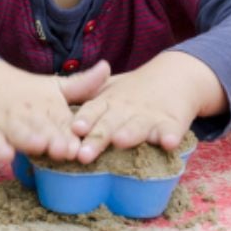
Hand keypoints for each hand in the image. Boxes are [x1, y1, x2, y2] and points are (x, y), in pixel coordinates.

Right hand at [0, 58, 109, 161]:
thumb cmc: (31, 92)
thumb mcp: (57, 86)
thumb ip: (83, 84)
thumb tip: (107, 66)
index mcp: (50, 105)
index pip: (63, 120)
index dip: (71, 133)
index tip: (81, 143)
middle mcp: (30, 113)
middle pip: (42, 127)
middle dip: (53, 138)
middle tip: (65, 150)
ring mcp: (7, 121)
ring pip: (18, 133)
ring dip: (28, 140)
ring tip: (39, 146)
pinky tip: (5, 156)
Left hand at [71, 51, 226, 162]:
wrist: (176, 76)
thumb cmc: (134, 92)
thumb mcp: (110, 91)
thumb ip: (87, 101)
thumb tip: (54, 121)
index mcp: (110, 102)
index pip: (93, 110)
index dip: (84, 119)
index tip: (75, 128)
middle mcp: (127, 109)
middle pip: (111, 123)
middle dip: (98, 137)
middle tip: (84, 154)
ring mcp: (150, 115)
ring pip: (138, 126)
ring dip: (130, 133)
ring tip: (121, 140)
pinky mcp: (172, 122)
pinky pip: (171, 131)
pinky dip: (170, 136)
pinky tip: (168, 142)